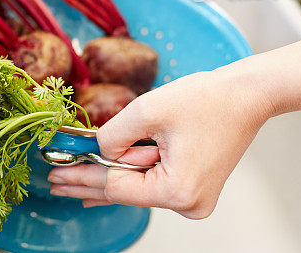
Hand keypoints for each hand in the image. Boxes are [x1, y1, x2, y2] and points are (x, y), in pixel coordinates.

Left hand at [48, 68, 271, 218]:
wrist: (246, 95)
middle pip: (125, 193)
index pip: (115, 186)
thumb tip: (97, 150)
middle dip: (88, 183)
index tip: (55, 175)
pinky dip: (131, 174)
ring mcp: (194, 200)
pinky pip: (153, 183)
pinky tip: (104, 182)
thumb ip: (112, 135)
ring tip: (70, 177)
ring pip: (139, 187)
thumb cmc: (206, 99)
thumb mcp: (147, 111)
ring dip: (110, 174)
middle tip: (54, 182)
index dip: (82, 177)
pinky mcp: (196, 188)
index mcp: (177, 191)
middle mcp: (187, 204)